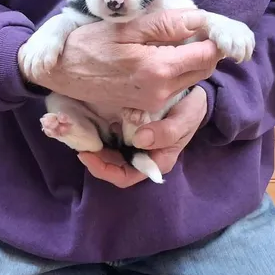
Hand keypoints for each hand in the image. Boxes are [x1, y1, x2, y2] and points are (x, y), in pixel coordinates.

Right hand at [24, 11, 220, 112]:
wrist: (61, 73)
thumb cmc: (89, 45)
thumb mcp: (127, 27)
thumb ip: (166, 24)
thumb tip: (200, 20)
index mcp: (159, 69)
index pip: (209, 53)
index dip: (213, 36)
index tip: (206, 22)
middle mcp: (162, 91)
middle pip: (205, 68)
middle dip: (205, 48)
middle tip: (189, 27)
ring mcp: (154, 102)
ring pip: (191, 78)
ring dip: (190, 59)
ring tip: (170, 39)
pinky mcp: (147, 106)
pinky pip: (175, 87)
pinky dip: (176, 70)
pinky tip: (157, 55)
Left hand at [78, 86, 207, 186]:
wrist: (194, 97)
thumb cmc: (191, 111)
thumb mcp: (185, 120)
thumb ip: (167, 132)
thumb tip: (139, 140)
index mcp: (156, 162)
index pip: (125, 177)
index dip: (104, 171)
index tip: (87, 155)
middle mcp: (143, 157)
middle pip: (113, 167)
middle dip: (95, 159)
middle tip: (79, 143)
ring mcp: (136, 145)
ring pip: (110, 154)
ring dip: (96, 147)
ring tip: (82, 134)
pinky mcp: (131, 132)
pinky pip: (112, 138)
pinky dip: (100, 133)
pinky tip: (92, 122)